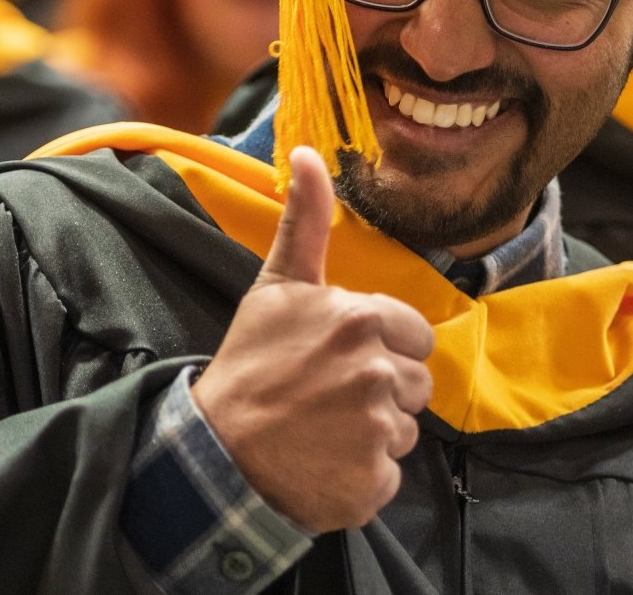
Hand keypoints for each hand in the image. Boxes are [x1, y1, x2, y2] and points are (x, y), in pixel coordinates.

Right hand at [192, 147, 436, 532]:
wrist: (216, 451)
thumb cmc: (250, 364)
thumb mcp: (277, 286)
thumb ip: (306, 222)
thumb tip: (310, 151)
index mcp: (361, 319)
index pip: (415, 336)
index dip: (382, 347)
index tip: (337, 359)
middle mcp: (376, 371)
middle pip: (416, 384)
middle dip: (381, 390)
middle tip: (327, 396)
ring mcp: (376, 430)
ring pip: (406, 428)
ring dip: (373, 433)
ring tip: (323, 430)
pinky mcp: (374, 481)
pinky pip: (391, 473)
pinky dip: (363, 474)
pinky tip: (326, 463)